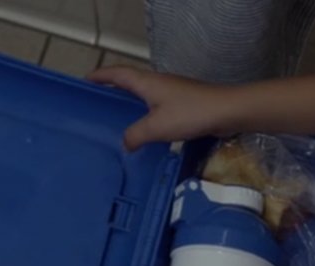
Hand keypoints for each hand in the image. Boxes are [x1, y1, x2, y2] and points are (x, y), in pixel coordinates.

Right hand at [87, 66, 238, 149]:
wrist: (228, 111)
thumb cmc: (191, 114)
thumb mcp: (157, 127)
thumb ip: (136, 134)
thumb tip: (125, 143)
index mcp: (147, 83)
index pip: (117, 74)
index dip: (100, 76)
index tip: (86, 82)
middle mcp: (158, 83)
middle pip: (130, 82)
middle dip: (113, 90)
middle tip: (100, 102)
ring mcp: (173, 93)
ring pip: (145, 96)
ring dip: (131, 104)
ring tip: (120, 120)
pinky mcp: (184, 104)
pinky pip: (158, 108)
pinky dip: (147, 116)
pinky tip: (148, 132)